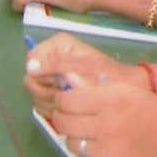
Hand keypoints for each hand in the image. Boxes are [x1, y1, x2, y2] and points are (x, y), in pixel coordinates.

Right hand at [22, 32, 138, 115]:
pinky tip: (71, 110)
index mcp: (57, 46)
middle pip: (31, 79)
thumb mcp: (83, 68)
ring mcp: (51, 78)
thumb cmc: (108, 76)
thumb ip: (56, 64)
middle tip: (67, 96)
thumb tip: (30, 66)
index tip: (58, 83)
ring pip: (36, 94)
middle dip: (48, 91)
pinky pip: (43, 105)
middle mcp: (51, 60)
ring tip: (73, 103)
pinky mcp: (54, 94)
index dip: (42, 74)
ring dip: (52, 102)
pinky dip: (55, 110)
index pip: (32, 59)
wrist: (126, 93)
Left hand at [47, 80, 156, 156]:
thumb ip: (93, 85)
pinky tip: (98, 149)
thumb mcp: (126, 90)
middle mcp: (107, 125)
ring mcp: (107, 151)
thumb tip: (65, 78)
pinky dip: (86, 156)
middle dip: (62, 118)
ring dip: (76, 138)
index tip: (67, 100)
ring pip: (71, 144)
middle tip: (70, 117)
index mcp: (111, 100)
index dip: (62, 99)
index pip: (67, 100)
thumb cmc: (152, 112)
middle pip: (63, 123)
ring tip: (89, 133)